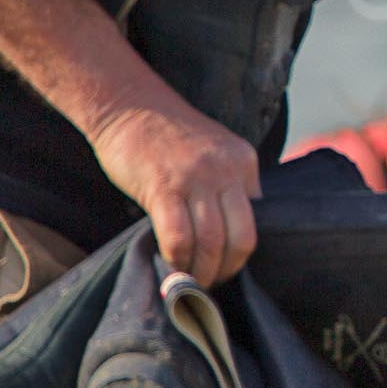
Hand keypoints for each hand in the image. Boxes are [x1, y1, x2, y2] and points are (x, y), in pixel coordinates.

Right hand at [88, 89, 259, 284]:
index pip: (258, 219)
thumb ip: (231, 185)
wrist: (128, 105)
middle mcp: (228, 170)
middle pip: (242, 237)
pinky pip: (179, 236)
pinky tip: (170, 265)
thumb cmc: (168, 137)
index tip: (226, 265)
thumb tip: (235, 232)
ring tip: (191, 282)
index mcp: (245, 162)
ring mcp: (197, 178)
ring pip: (212, 242)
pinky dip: (177, 259)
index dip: (241, 251)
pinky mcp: (164, 187)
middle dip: (228, 269)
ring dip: (202, 271)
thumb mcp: (216, 153)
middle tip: (211, 283)